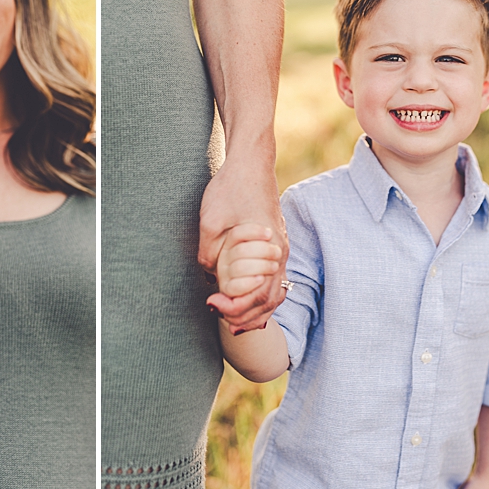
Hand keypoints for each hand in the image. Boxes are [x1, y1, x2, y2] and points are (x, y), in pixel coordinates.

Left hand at [199, 152, 287, 331]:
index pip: (257, 294)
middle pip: (269, 300)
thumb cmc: (230, 188)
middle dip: (246, 317)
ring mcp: (280, 250)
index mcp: (268, 249)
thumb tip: (209, 277)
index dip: (235, 307)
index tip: (213, 304)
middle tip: (223, 323)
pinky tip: (246, 303)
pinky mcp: (275, 245)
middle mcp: (280, 253)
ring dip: (256, 311)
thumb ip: (208, 253)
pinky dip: (262, 298)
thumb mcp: (210, 222)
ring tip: (235, 324)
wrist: (250, 163)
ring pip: (275, 293)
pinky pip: (274, 281)